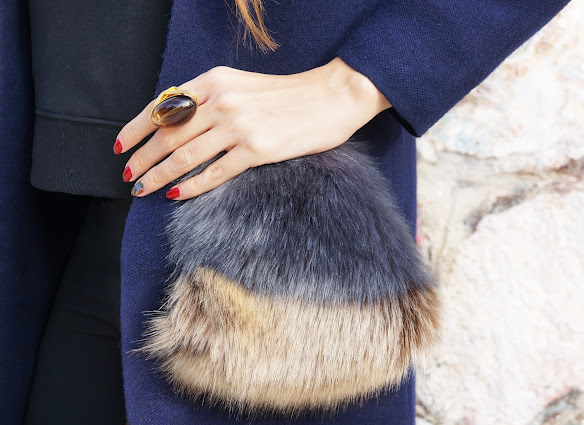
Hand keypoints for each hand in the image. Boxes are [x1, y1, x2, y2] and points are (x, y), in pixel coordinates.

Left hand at [113, 57, 391, 199]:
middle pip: (168, 135)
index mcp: (215, 80)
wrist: (331, 98)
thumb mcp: (243, 85)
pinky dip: (192, 186)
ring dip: (159, 175)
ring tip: (143, 188)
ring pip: (185, 156)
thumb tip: (178, 123)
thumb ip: (211, 99)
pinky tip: (177, 194)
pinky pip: (215, 172)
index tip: (122, 146)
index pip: (163, 106)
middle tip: (129, 175)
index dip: (137, 128)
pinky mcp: (256, 150)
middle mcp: (222, 101)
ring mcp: (239, 126)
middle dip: (142, 158)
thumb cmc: (289, 95)